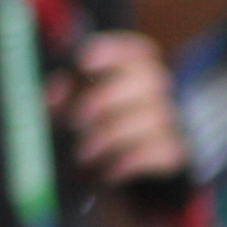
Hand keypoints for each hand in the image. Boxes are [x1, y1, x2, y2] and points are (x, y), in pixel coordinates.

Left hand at [47, 30, 187, 191]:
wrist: (111, 175)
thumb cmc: (89, 133)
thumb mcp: (70, 112)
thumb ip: (62, 98)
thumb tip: (54, 94)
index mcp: (132, 73)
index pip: (137, 51)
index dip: (113, 51)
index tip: (84, 62)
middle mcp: (156, 93)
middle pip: (148, 78)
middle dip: (106, 98)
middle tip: (76, 120)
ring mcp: (169, 122)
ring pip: (154, 116)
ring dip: (112, 135)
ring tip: (83, 154)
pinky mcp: (173, 152)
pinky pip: (162, 150)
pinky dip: (131, 160)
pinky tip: (109, 171)